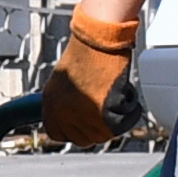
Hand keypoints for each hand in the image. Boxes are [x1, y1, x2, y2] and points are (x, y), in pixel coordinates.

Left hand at [29, 12, 142, 149]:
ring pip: (101, 135)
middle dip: (95, 127)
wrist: (99, 38)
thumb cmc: (86, 51)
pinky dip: (128, 113)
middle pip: (82, 139)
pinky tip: (125, 95)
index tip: (84, 124)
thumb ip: (65, 103)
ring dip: (112, 121)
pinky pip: (119, 126)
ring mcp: (82, 114)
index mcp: (49, 103)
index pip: (57, 134)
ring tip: (114, 99)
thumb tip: (74, 120)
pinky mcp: (103, 113)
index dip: (74, 130)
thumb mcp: (65, 80)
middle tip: (105, 111)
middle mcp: (63, 112)